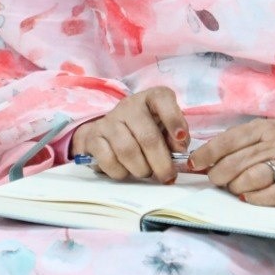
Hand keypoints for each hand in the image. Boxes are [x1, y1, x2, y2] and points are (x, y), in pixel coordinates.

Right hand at [71, 86, 188, 184]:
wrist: (111, 131)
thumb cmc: (147, 130)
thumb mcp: (167, 129)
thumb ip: (177, 138)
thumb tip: (179, 151)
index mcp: (152, 98)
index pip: (162, 99)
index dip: (173, 119)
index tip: (180, 138)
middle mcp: (130, 105)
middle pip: (148, 137)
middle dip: (161, 163)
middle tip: (167, 176)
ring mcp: (109, 120)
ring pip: (127, 151)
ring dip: (141, 169)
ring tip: (146, 172)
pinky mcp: (93, 136)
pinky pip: (109, 160)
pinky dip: (121, 172)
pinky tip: (126, 170)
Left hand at [189, 119, 274, 205]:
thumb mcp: (273, 134)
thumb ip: (244, 142)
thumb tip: (209, 157)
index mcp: (266, 128)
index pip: (227, 141)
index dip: (206, 154)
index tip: (192, 164)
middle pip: (234, 162)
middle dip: (217, 175)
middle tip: (215, 181)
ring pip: (249, 178)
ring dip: (235, 187)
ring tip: (235, 189)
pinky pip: (270, 195)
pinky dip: (255, 199)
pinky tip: (250, 198)